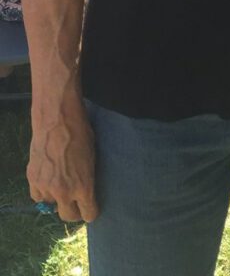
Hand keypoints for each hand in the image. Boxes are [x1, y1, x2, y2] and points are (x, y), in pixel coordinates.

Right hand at [27, 98, 98, 222]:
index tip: (91, 207)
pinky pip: (37, 196)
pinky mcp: (32, 179)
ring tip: (61, 186)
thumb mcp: (92, 157)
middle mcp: (64, 192)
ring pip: (51, 206)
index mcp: (84, 186)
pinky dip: (43, 192)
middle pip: (68, 216)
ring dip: (57, 200)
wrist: (58, 119)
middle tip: (76, 203)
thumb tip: (85, 189)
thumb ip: (87, 178)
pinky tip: (48, 182)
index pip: (88, 214)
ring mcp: (46, 187)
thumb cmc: (81, 133)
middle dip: (74, 212)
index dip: (91, 212)